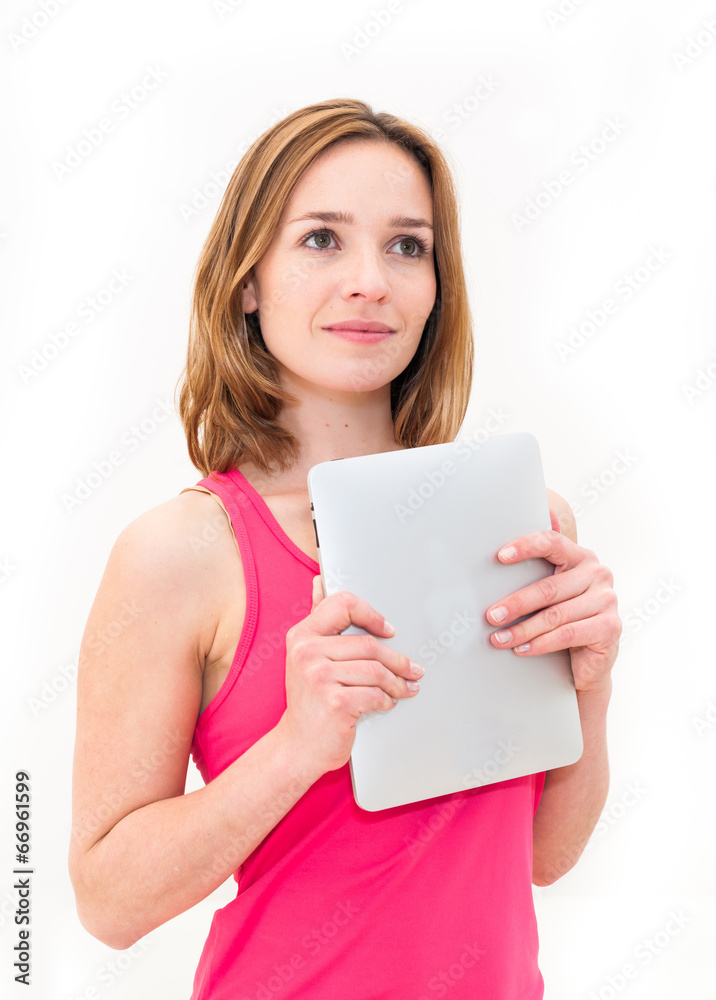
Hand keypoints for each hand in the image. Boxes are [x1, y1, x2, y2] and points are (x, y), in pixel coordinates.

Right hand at [277, 577, 422, 776]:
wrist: (297, 747)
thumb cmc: (308, 702)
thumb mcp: (306, 657)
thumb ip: (317, 620)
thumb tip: (319, 583)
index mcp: (302, 635)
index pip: (343, 604)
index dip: (372, 615)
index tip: (388, 630)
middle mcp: (307, 652)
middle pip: (369, 644)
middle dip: (398, 660)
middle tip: (413, 670)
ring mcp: (319, 677)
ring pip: (376, 670)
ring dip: (397, 683)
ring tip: (404, 689)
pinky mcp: (335, 702)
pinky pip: (375, 694)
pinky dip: (387, 700)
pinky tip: (386, 703)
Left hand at [485, 525, 620, 694]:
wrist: (591, 660)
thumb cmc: (564, 620)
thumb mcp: (551, 595)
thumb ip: (535, 576)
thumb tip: (495, 569)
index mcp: (581, 557)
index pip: (552, 543)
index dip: (526, 547)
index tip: (500, 556)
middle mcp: (598, 573)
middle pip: (548, 588)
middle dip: (516, 604)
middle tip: (492, 616)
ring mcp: (607, 600)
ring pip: (555, 615)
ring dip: (522, 629)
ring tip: (499, 638)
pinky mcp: (610, 626)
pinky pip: (567, 634)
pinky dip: (540, 644)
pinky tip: (521, 649)